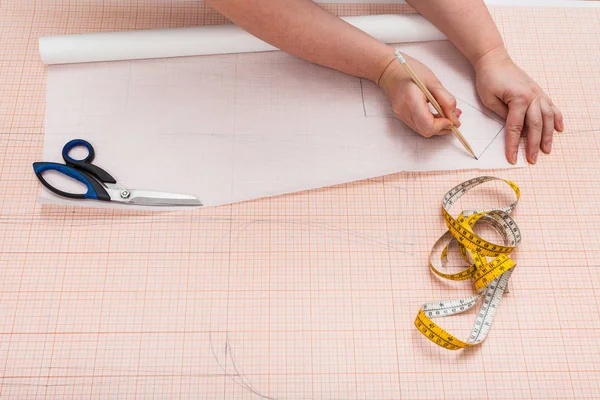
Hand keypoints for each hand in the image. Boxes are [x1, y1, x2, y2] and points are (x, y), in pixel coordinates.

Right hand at [378, 53, 461, 137]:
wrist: (390, 70)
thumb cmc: (411, 71)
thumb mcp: (434, 82)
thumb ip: (446, 100)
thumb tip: (454, 118)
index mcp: (412, 102)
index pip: (428, 126)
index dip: (442, 125)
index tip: (452, 119)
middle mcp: (405, 112)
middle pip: (426, 131)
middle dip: (443, 128)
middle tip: (454, 119)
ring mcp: (402, 116)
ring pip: (423, 130)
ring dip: (438, 126)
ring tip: (448, 115)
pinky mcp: (402, 116)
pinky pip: (419, 125)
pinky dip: (431, 122)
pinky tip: (438, 114)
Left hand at [474, 47, 563, 163]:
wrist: (494, 59)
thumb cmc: (488, 79)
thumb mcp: (489, 100)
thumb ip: (502, 115)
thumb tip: (513, 129)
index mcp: (518, 99)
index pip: (515, 128)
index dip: (513, 145)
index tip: (512, 159)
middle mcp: (532, 97)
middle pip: (535, 126)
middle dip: (533, 145)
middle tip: (533, 159)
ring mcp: (537, 93)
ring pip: (547, 118)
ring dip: (548, 135)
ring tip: (547, 149)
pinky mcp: (538, 91)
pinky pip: (551, 106)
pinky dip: (556, 118)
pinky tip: (559, 129)